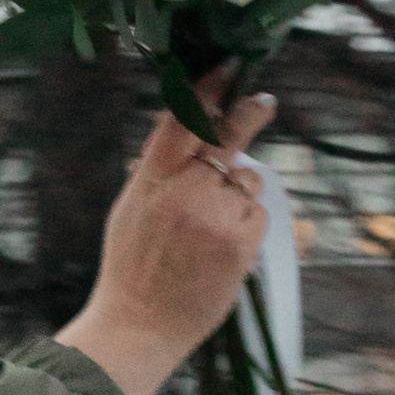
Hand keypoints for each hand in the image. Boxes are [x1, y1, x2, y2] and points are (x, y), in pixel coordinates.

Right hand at [56, 86, 275, 394]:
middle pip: (227, 134)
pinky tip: (222, 249)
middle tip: (263, 101)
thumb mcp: (131, 209)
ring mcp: (216, 212)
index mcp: (151, 179)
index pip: (182, 117)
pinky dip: (246, 225)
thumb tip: (184, 134)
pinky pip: (257, 212)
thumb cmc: (132, 270)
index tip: (227, 68)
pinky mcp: (242, 238)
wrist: (140, 326)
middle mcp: (185, 188)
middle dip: (249, 112)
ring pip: (247, 180)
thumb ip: (158, 172)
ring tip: (212, 229)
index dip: (207, 87)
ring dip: (239, 193)